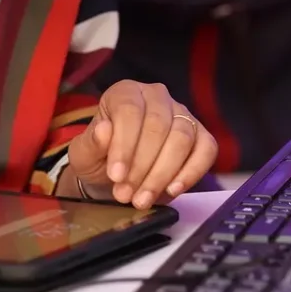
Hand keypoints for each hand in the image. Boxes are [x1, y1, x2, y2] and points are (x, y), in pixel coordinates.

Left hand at [66, 81, 216, 209]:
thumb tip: (104, 130)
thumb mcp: (83, 154)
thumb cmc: (99, 157)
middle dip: (141, 165)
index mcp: (125, 92)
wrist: (117, 175)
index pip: (129, 111)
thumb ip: (91, 143)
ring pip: (182, 138)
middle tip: (125, 194)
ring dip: (162, 174)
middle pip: (157, 126)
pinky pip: (207, 149)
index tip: (115, 176)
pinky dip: (191, 172)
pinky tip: (172, 191)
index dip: (123, 145)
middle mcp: (157, 96)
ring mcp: (182, 114)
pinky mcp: (201, 135)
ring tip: (142, 199)